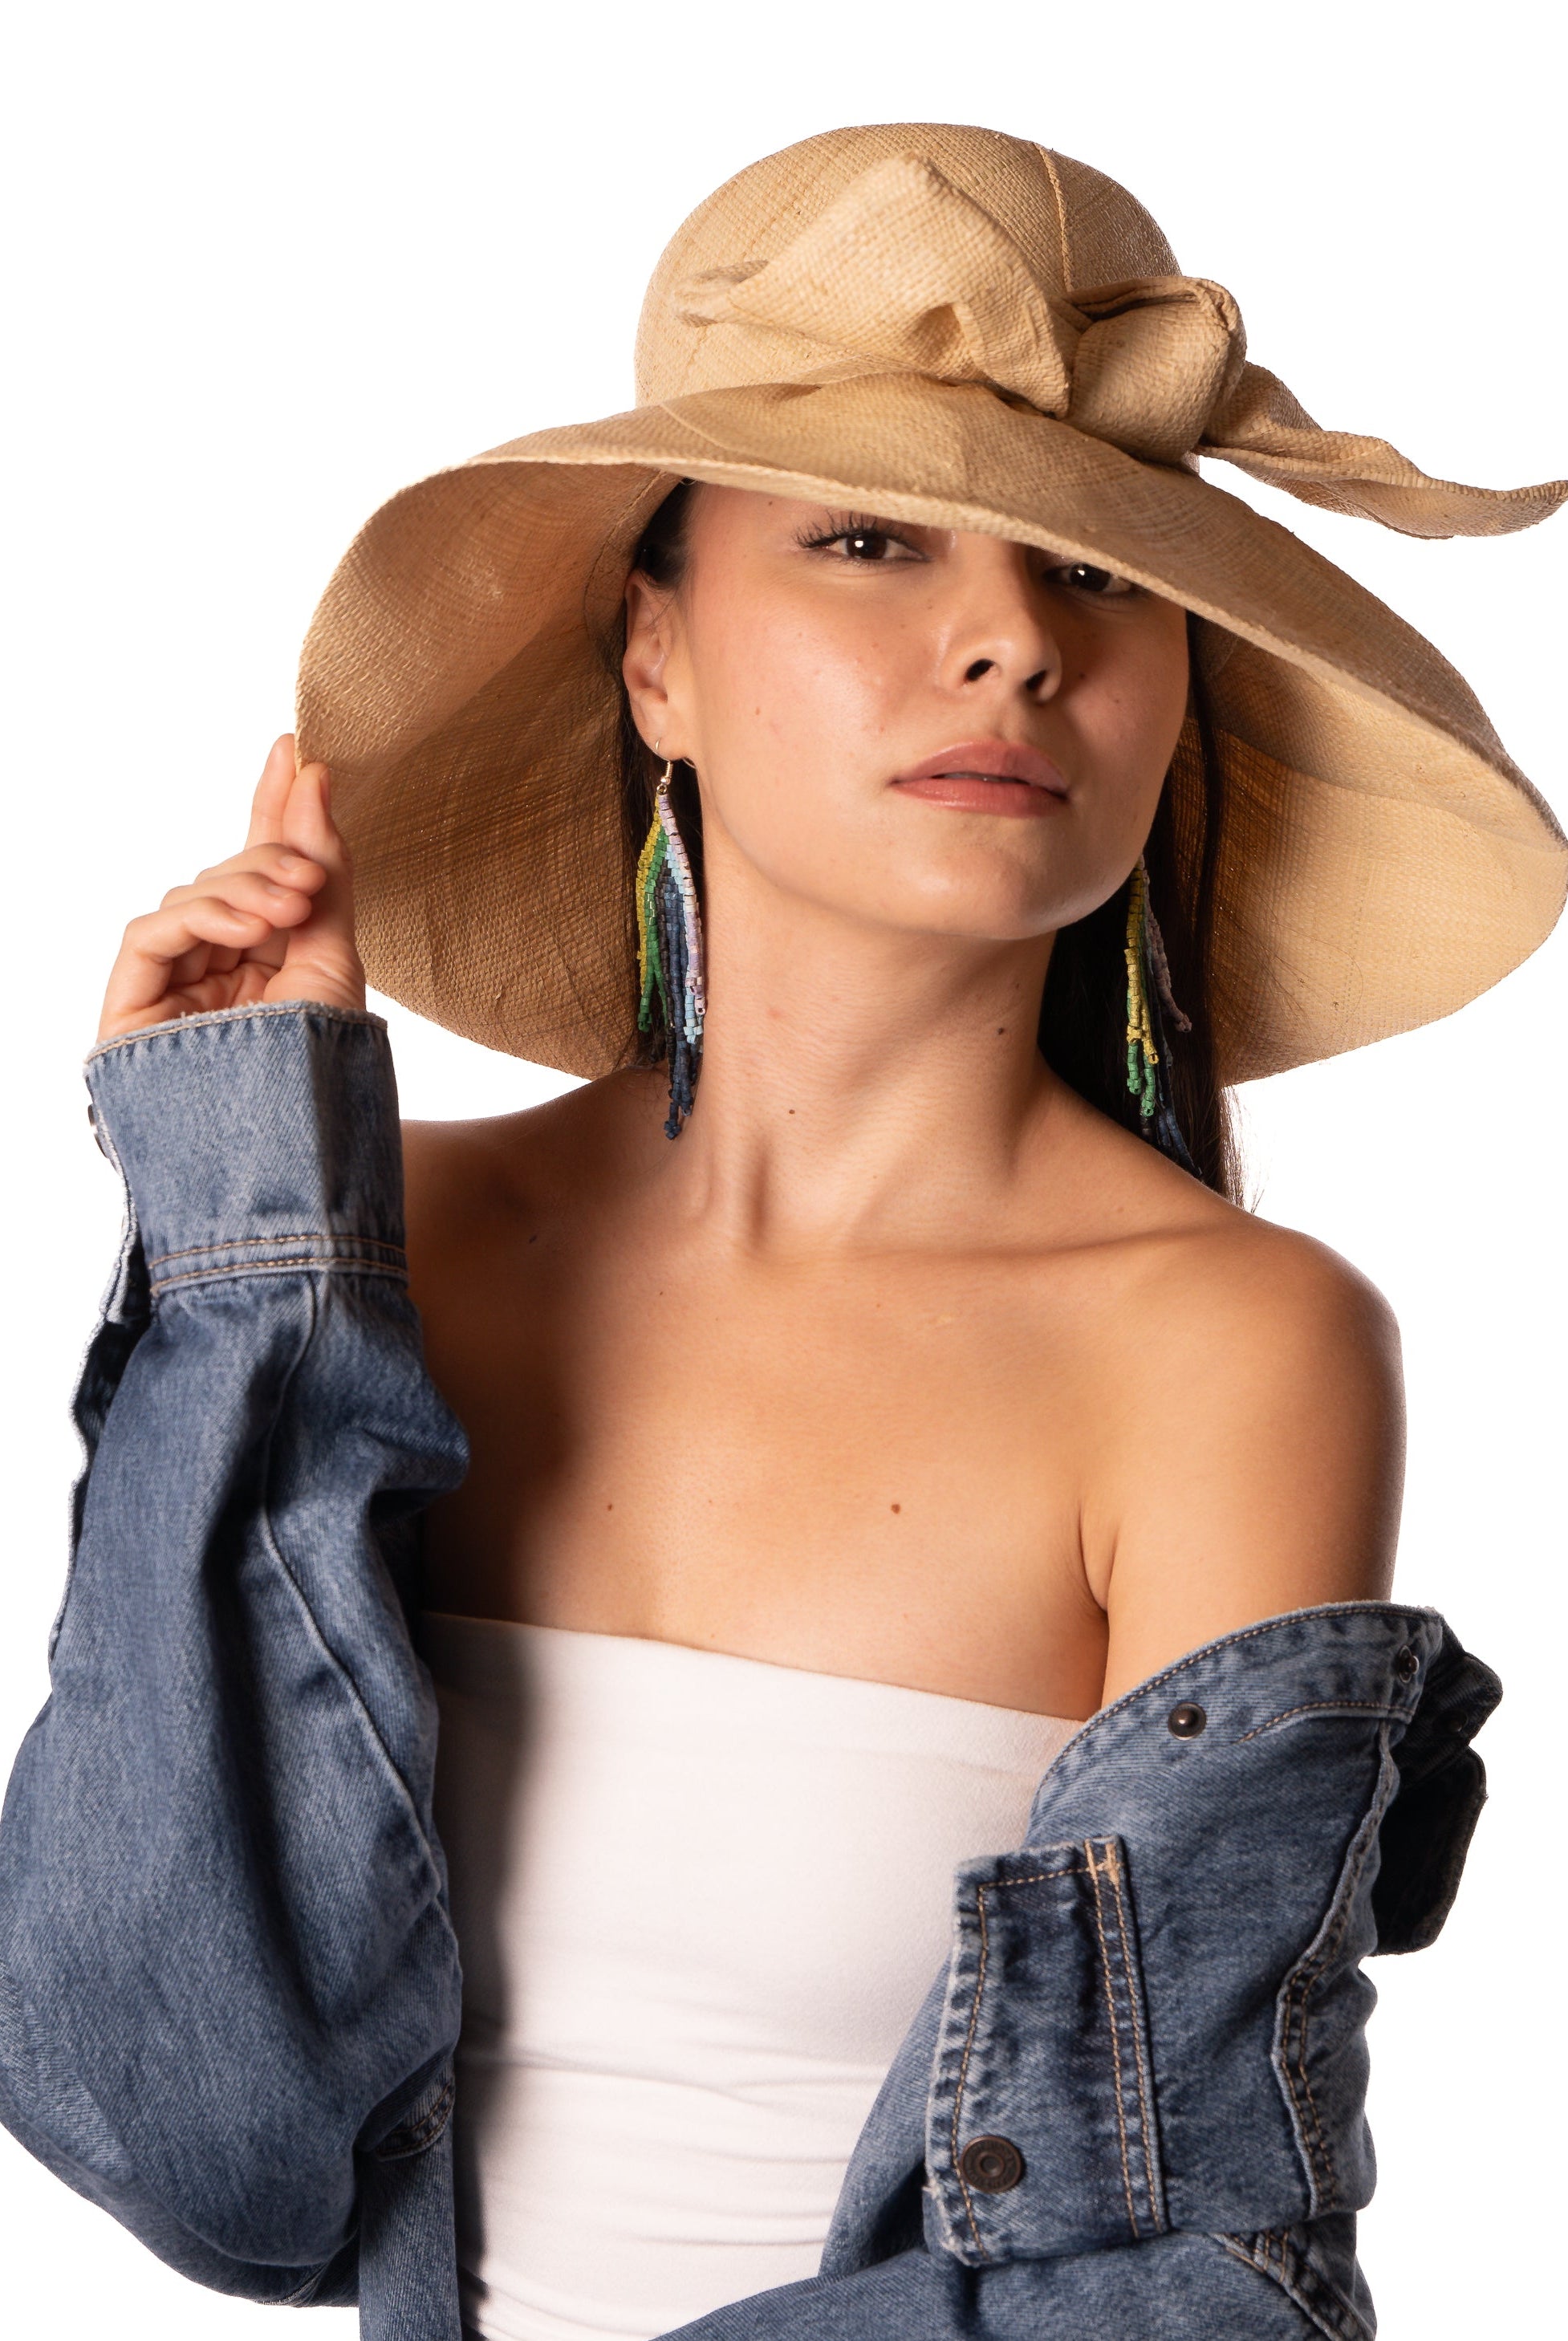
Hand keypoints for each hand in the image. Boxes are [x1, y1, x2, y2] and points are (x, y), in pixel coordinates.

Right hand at [97, 737, 366, 1043]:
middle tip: (310, 881)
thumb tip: (314, 775)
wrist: (291, 1155)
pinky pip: (149, 934)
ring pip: (191, 898)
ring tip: (290, 912)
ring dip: (242, 890)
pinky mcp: (129, 1010)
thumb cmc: (316, 1073)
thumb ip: (321, 870)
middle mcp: (214, 969)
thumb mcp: (335, 958)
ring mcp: (170, 988)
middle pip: (228, 877)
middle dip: (270, 861)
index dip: (272, 806)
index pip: (260, 868)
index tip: (295, 748)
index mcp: (264, 959)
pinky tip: (246, 930)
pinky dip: (199, 918)